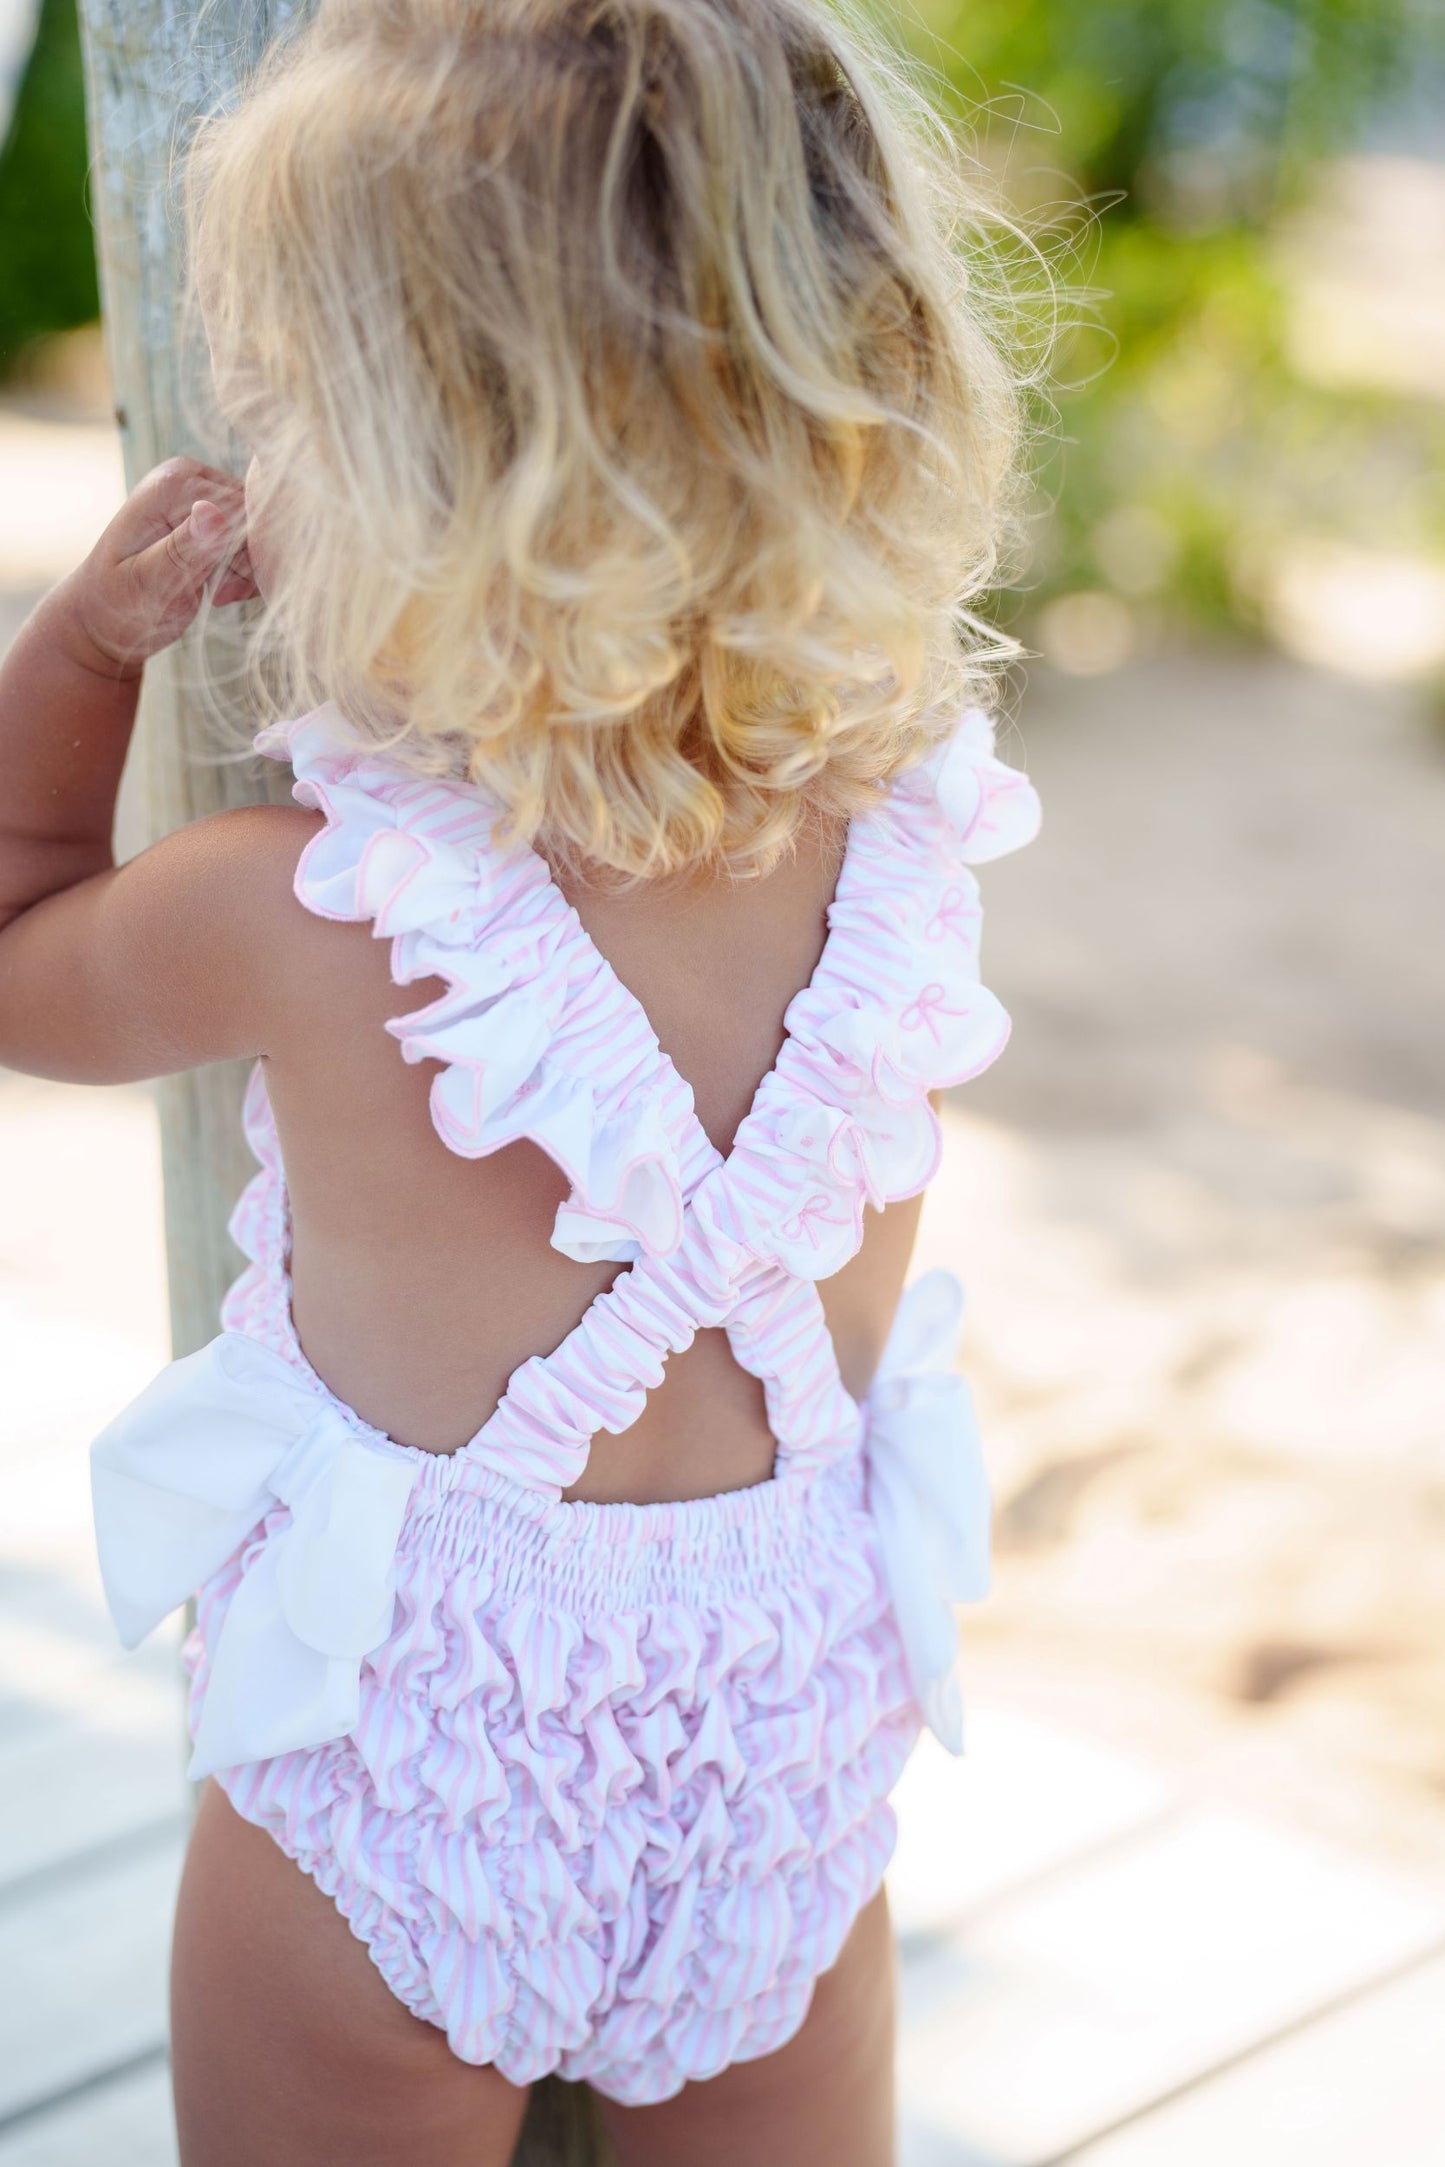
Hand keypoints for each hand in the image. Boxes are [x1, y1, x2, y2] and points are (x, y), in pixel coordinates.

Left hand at [57, 457, 259, 680]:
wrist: (102, 618)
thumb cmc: (117, 608)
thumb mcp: (148, 585)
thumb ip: (181, 551)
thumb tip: (213, 513)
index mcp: (171, 484)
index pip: (244, 509)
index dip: (246, 554)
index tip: (221, 592)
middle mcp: (188, 475)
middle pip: (257, 514)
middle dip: (250, 562)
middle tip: (219, 595)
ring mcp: (200, 491)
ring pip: (261, 528)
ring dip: (250, 569)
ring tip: (218, 594)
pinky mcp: (211, 511)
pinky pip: (254, 536)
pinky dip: (247, 569)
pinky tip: (222, 588)